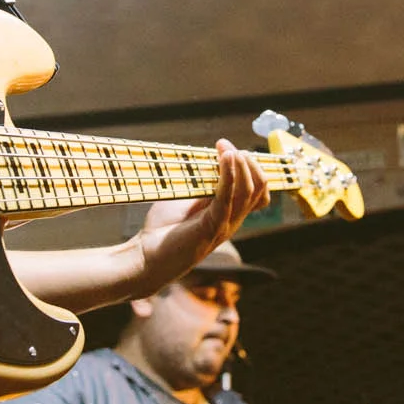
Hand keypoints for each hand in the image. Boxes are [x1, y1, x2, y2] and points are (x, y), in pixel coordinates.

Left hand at [132, 143, 271, 284]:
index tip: (227, 147)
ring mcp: (224, 226)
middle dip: (248, 161)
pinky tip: (224, 159)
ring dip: (241, 165)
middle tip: (226, 146)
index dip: (250, 166)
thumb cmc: (162, 229)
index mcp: (229, 214)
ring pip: (248, 192)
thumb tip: (207, 159)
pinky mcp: (210, 228)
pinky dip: (229, 176)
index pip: (257, 190)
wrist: (145, 257)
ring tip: (227, 149)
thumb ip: (201, 184)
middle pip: (259, 188)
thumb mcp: (185, 200)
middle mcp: (232, 220)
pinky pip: (227, 199)